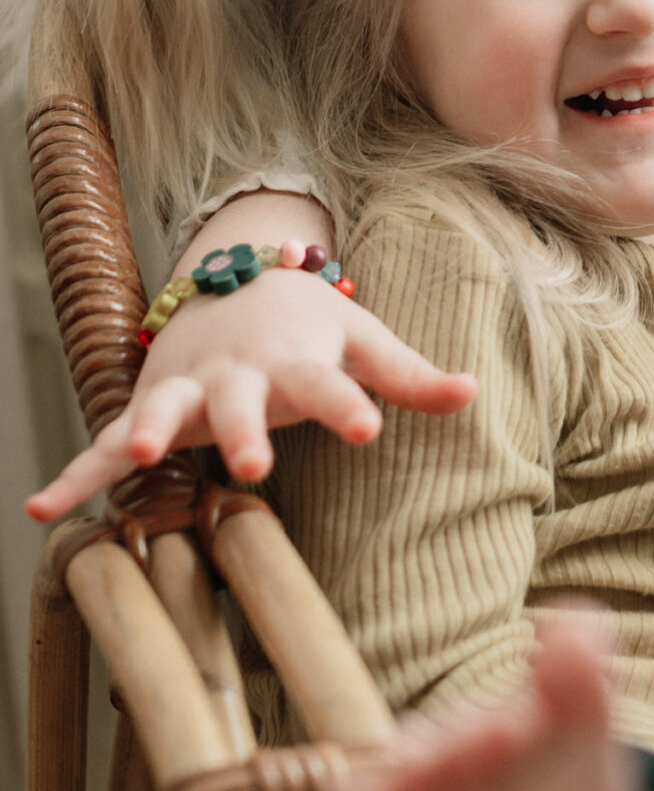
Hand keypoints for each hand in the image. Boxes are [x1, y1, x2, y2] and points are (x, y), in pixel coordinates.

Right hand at [26, 265, 476, 521]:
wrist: (234, 281)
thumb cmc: (308, 327)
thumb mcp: (363, 342)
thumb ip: (410, 376)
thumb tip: (473, 392)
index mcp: (297, 361)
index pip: (330, 382)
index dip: (350, 403)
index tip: (368, 426)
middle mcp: (239, 375)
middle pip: (242, 402)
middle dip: (245, 430)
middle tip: (253, 461)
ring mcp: (188, 391)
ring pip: (165, 411)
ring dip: (152, 432)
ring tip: (143, 451)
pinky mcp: (150, 409)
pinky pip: (108, 446)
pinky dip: (76, 475)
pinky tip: (42, 508)